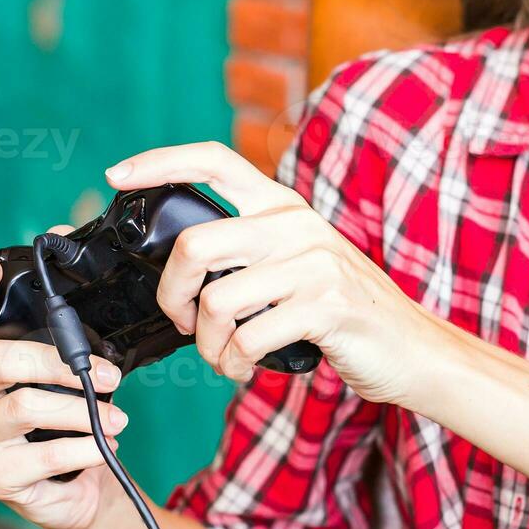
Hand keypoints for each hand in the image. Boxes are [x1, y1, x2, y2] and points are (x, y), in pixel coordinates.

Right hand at [0, 243, 127, 528]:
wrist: (79, 490)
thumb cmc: (68, 418)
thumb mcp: (69, 367)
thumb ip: (66, 317)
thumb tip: (67, 232)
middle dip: (59, 363)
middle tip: (107, 376)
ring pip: (23, 407)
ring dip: (81, 411)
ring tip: (117, 418)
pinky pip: (43, 454)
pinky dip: (84, 448)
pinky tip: (104, 446)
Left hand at [105, 143, 439, 405]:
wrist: (412, 349)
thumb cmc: (343, 313)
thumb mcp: (298, 265)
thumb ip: (250, 253)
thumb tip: (182, 270)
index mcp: (283, 208)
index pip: (215, 160)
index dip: (159, 162)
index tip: (116, 175)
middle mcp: (296, 225)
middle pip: (196, 246)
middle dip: (172, 296)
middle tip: (183, 322)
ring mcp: (314, 264)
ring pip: (218, 303)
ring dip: (209, 345)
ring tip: (225, 357)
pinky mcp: (326, 306)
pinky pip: (250, 338)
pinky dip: (235, 363)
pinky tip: (246, 367)